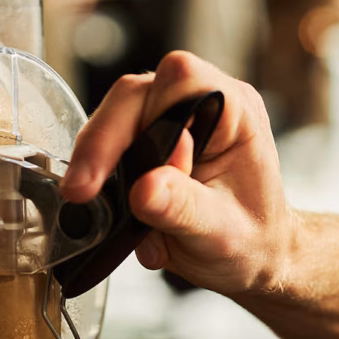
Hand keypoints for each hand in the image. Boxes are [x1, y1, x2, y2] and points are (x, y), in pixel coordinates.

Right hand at [61, 51, 296, 299]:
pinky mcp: (154, 136)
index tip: (110, 174)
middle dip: (103, 145)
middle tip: (82, 193)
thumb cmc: (252, 241)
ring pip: (116, 118)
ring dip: (103, 166)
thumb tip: (144, 189)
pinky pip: (114, 143)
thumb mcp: (220, 235)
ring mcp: (176, 117)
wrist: (255, 256)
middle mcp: (205, 103)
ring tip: (117, 216)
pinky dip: (108, 180)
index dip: (138, 121)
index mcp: (235, 111)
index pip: (176, 83)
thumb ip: (182, 209)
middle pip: (133, 96)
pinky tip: (125, 216)